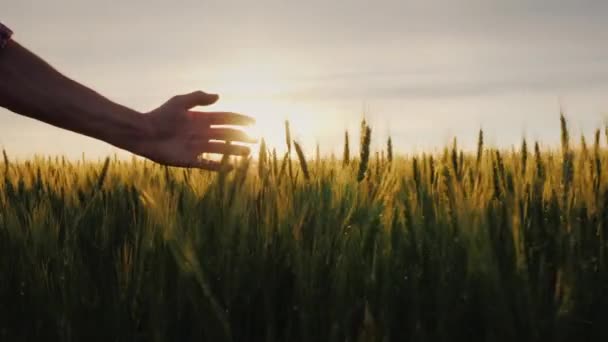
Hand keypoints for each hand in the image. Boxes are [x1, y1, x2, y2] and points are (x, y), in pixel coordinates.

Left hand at [138, 91, 254, 170]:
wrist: (144, 134)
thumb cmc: (160, 116)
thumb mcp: (179, 102)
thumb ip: (198, 98)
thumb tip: (219, 97)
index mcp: (201, 119)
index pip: (225, 118)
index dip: (240, 120)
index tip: (253, 122)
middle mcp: (202, 133)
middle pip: (227, 135)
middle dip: (242, 137)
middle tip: (256, 139)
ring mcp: (197, 147)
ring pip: (221, 149)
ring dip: (235, 151)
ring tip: (248, 153)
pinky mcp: (190, 160)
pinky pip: (208, 164)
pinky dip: (220, 167)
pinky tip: (232, 168)